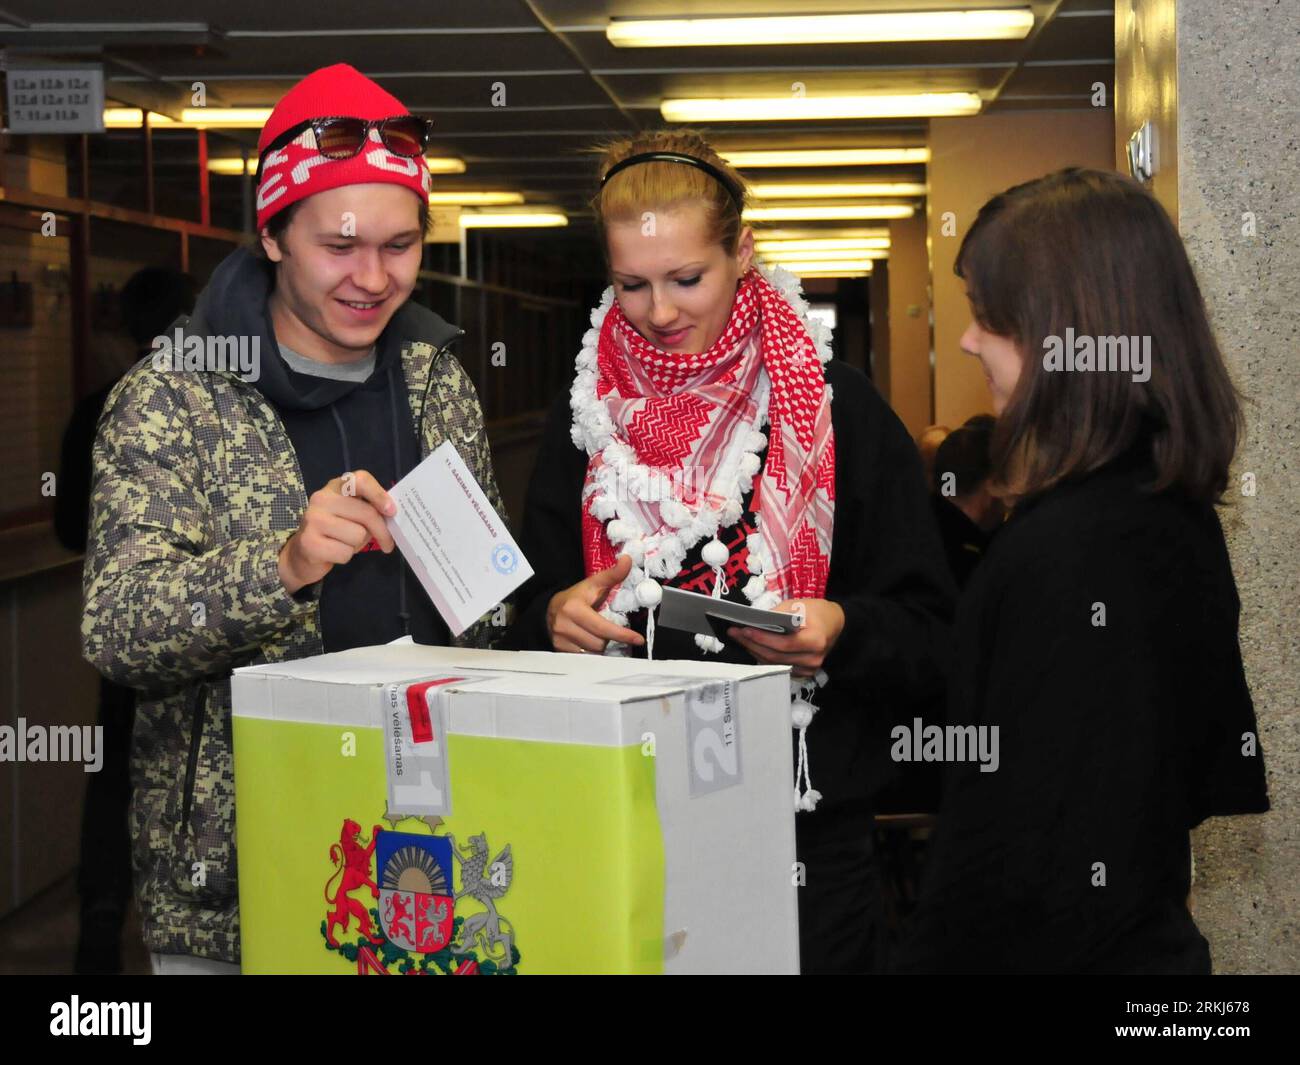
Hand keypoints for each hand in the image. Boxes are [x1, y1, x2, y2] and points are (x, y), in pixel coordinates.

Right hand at [278, 469, 396, 594]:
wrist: (301, 552)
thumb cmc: (335, 531)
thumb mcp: (352, 514)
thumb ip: (369, 509)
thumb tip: (392, 515)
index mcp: (335, 487)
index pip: (360, 480)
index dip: (379, 494)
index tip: (391, 511)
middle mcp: (322, 498)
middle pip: (366, 513)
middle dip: (381, 532)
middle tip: (387, 543)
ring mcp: (313, 519)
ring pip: (358, 535)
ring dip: (357, 545)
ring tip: (344, 543)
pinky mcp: (309, 542)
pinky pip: (345, 553)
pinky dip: (345, 557)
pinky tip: (333, 552)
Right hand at [547, 555, 645, 653]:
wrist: (549, 608)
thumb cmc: (576, 597)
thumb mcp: (593, 584)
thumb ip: (612, 574)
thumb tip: (628, 560)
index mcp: (574, 609)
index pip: (603, 627)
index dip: (622, 634)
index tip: (638, 639)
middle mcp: (565, 625)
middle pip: (600, 643)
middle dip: (608, 638)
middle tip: (607, 628)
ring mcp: (560, 640)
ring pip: (593, 652)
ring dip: (599, 646)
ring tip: (596, 634)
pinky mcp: (558, 650)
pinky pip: (583, 658)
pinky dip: (590, 652)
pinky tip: (588, 642)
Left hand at [728, 598, 844, 677]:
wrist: (833, 624)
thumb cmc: (815, 612)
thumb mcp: (797, 605)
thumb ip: (776, 615)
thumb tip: (753, 622)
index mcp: (815, 641)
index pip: (784, 644)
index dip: (763, 638)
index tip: (744, 630)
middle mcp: (813, 659)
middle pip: (776, 656)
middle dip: (752, 644)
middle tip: (735, 633)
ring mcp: (809, 669)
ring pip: (774, 664)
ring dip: (754, 651)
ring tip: (739, 638)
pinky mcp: (803, 673)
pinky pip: (778, 667)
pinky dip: (763, 656)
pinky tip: (752, 646)